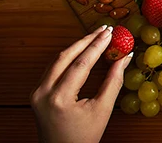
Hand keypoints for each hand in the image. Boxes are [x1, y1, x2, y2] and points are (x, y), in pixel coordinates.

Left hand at [31, 27, 130, 142]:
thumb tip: (125, 58)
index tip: (111, 33)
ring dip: (76, 47)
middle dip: (86, 40)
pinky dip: (68, 57)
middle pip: (65, 56)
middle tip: (104, 30)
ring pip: (56, 60)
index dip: (97, 45)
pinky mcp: (37, 94)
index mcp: (59, 98)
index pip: (80, 63)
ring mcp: (36, 93)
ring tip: (95, 37)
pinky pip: (52, 68)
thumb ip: (114, 81)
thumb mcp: (102, 110)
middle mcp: (42, 93)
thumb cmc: (82, 137)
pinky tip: (81, 51)